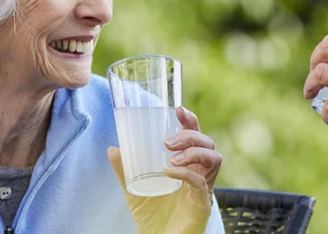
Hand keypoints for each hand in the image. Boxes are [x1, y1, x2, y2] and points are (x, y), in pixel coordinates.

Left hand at [108, 106, 218, 233]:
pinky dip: (186, 174)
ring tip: (171, 157)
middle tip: (168, 141)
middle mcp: (201, 175)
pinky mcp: (203, 205)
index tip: (178, 110)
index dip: (191, 121)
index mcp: (189, 167)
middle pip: (208, 144)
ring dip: (193, 152)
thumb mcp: (134, 190)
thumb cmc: (153, 218)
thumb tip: (113, 148)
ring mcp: (204, 190)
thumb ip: (125, 170)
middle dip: (190, 135)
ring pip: (214, 159)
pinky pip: (201, 183)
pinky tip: (170, 172)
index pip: (197, 138)